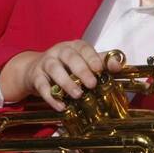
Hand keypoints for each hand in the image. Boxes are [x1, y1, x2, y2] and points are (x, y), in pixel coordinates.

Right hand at [1, 40, 121, 110]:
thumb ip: (102, 62)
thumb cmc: (67, 66)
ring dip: (66, 82)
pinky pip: (42, 86)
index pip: (84, 48)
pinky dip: (51, 97)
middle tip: (91, 84)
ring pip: (54, 69)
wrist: (35, 70)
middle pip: (70, 57)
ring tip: (77, 95)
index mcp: (74, 46)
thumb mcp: (84, 61)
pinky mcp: (35, 77)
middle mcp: (59, 51)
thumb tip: (118, 66)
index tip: (100, 69)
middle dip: (81, 70)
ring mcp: (46, 62)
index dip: (92, 58)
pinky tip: (61, 106)